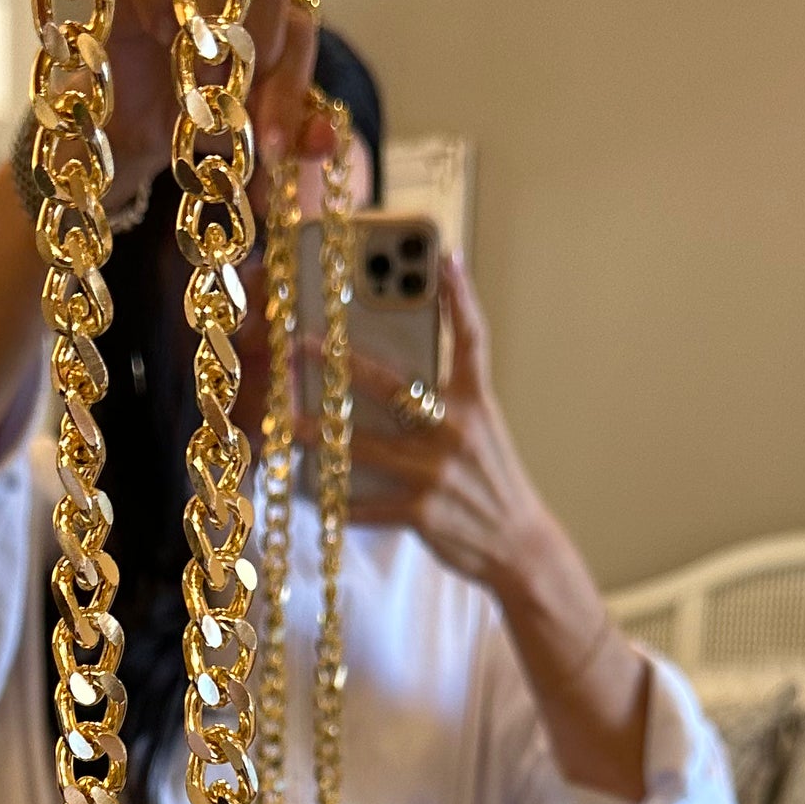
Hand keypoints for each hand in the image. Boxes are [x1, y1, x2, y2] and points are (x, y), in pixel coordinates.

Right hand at [90, 0, 324, 206]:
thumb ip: (291, 133)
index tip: (271, 148)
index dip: (291, 86)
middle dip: (259, 56)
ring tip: (196, 94)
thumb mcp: (249, 134)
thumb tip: (324, 140)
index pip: (300, 22)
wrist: (131, 126)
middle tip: (234, 113)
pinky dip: (162, 8)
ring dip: (213, 39)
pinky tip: (163, 41)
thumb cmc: (198, 115)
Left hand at [330, 256, 549, 591]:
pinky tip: (310, 490)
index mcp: (477, 404)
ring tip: (286, 422)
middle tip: (302, 343)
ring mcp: (437, 472)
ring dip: (321, 434)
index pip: (472, 340)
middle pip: (393, 385)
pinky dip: (338, 500)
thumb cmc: (490, 483)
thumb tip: (397, 379)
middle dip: (343, 363)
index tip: (445, 256)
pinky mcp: (423, 512)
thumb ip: (447, 403)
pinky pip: (367, 503)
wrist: (518, 546)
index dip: (461, 296)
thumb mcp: (482, 432)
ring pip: (364, 446)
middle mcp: (456, 431)